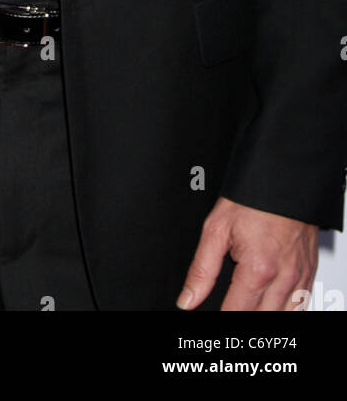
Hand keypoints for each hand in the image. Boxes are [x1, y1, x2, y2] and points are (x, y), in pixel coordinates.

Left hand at [178, 196, 317, 310]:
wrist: (282, 177)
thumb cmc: (251, 199)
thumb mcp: (216, 229)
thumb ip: (201, 270)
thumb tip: (188, 299)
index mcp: (258, 270)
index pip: (237, 313)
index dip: (221, 318)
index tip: (213, 316)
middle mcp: (284, 278)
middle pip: (261, 319)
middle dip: (243, 314)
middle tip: (230, 304)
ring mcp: (300, 276)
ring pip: (284, 316)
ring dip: (265, 314)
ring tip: (249, 303)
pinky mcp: (310, 271)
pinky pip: (302, 304)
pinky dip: (286, 308)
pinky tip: (272, 302)